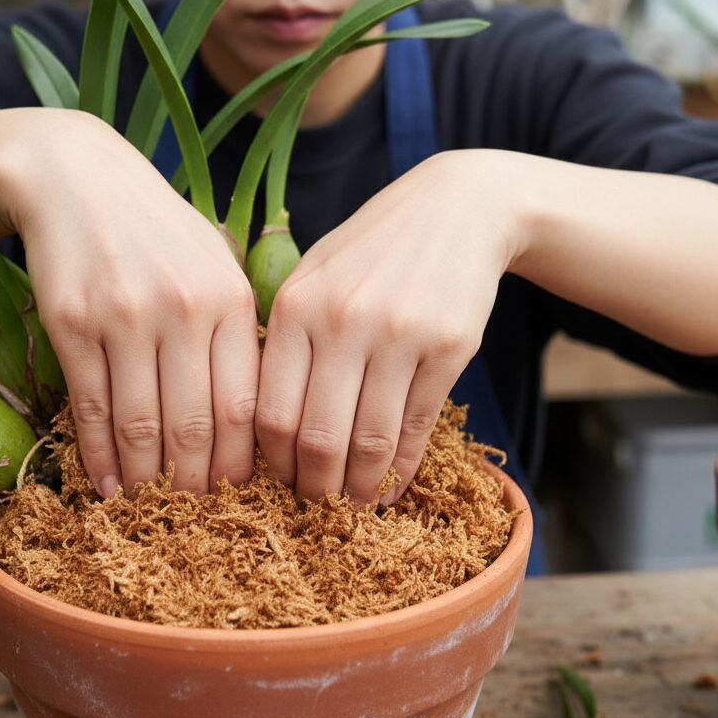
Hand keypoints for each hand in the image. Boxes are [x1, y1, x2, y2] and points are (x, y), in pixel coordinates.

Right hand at [0, 110, 259, 497]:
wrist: (77, 178)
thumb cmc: (158, 230)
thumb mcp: (214, 263)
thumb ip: (236, 329)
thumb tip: (253, 415)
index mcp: (230, 298)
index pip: (245, 403)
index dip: (239, 462)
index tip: (236, 495)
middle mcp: (183, 309)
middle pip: (195, 423)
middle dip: (195, 482)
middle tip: (194, 516)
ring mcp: (124, 316)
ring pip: (140, 423)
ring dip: (145, 477)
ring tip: (148, 507)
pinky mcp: (72, 323)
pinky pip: (90, 406)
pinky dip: (98, 453)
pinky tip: (105, 482)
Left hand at [254, 149, 521, 504]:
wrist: (455, 210)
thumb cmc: (369, 251)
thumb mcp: (313, 276)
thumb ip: (283, 340)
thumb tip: (261, 427)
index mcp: (296, 307)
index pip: (269, 412)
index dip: (271, 463)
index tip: (277, 482)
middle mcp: (343, 321)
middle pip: (317, 437)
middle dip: (313, 487)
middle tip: (315, 506)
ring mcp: (399, 334)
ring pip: (370, 440)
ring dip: (360, 487)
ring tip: (354, 505)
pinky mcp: (450, 346)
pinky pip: (419, 424)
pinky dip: (403, 465)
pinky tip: (392, 484)